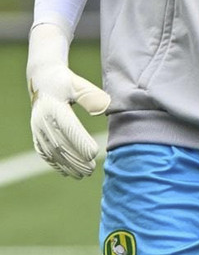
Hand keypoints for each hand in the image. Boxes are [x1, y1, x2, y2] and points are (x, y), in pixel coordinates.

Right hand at [27, 23, 109, 178]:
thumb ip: (90, 96)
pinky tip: (67, 173)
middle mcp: (43, 120)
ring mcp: (38, 128)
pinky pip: (44, 152)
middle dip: (76, 159)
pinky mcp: (36, 134)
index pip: (69, 128)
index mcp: (54, 107)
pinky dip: (55, 164)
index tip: (94, 153)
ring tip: (83, 174)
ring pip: (52, 152)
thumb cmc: (65, 82)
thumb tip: (106, 107)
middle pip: (60, 144)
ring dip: (67, 165)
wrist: (42, 79)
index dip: (80, 142)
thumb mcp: (77, 84)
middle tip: (91, 169)